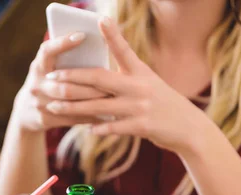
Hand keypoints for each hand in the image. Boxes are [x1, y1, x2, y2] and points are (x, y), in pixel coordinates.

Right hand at [12, 32, 110, 133]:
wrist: (25, 111)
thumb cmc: (48, 81)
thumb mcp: (49, 68)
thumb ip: (65, 60)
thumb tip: (97, 46)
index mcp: (38, 66)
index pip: (47, 51)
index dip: (62, 43)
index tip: (82, 35)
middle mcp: (36, 84)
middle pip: (64, 83)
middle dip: (88, 83)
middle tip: (111, 78)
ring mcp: (38, 103)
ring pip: (68, 103)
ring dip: (91, 100)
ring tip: (111, 96)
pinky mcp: (44, 119)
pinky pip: (71, 118)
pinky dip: (89, 116)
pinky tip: (106, 114)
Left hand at [44, 17, 211, 154]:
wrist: (190, 129)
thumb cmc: (164, 105)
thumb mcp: (149, 85)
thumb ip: (125, 79)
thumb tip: (95, 78)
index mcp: (141, 73)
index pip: (124, 50)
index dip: (112, 35)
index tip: (99, 19)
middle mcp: (140, 86)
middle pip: (99, 79)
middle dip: (72, 78)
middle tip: (50, 77)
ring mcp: (140, 106)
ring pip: (99, 105)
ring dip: (73, 107)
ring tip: (53, 106)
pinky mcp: (142, 126)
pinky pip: (114, 127)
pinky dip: (98, 127)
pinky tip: (85, 128)